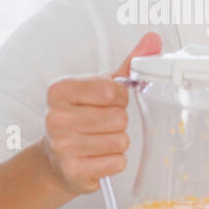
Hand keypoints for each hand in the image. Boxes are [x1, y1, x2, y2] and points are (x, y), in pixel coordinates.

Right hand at [39, 33, 161, 195]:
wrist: (57, 158)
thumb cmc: (83, 116)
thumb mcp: (100, 87)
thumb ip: (129, 64)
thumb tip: (154, 39)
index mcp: (60, 90)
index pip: (111, 89)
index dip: (119, 98)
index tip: (109, 102)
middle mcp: (55, 117)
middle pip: (119, 118)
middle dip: (119, 122)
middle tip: (103, 124)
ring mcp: (62, 145)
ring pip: (121, 141)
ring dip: (118, 142)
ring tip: (100, 140)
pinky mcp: (74, 170)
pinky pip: (117, 162)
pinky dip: (115, 161)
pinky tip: (99, 157)